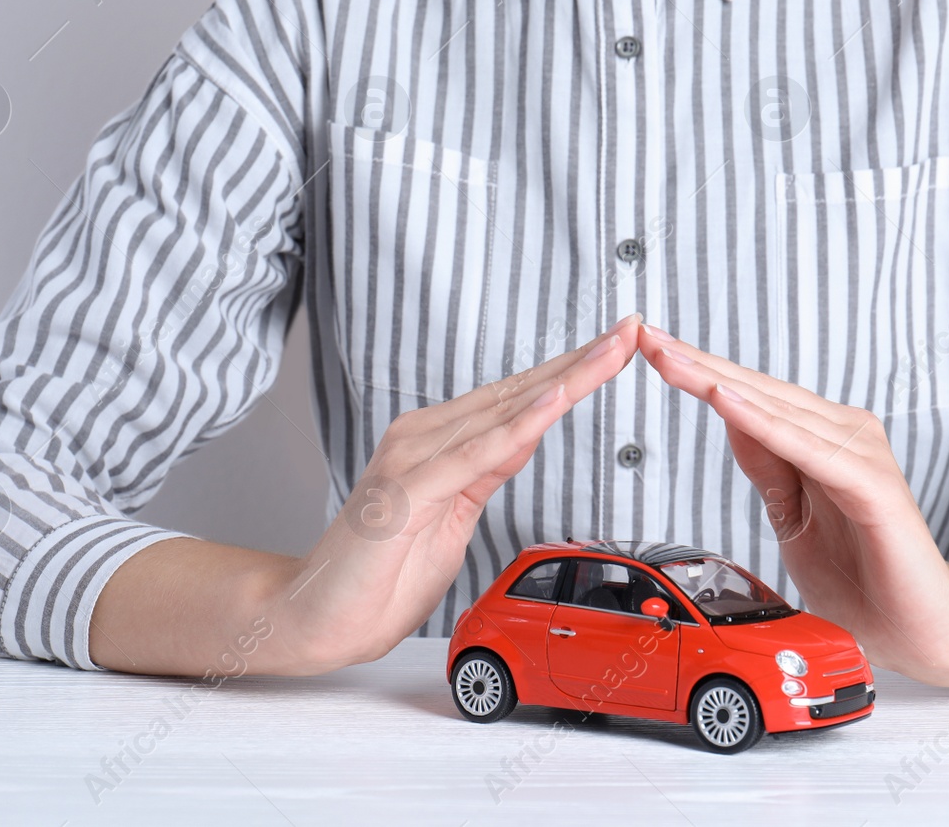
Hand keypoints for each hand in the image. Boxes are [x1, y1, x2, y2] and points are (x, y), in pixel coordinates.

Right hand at [276, 314, 641, 671]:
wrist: (317, 617)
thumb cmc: (379, 576)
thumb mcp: (452, 519)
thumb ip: (483, 476)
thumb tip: (520, 444)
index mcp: (436, 442)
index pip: (516, 400)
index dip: (569, 372)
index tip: (616, 348)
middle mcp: (422, 437)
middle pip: (518, 392)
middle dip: (580, 361)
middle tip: (630, 330)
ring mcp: (412, 459)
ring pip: (505, 411)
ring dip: (564, 379)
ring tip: (610, 351)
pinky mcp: (408, 491)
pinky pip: (476, 454)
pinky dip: (520, 426)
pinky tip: (555, 401)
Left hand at [636, 323, 948, 684]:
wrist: (917, 631)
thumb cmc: (862, 578)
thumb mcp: (792, 516)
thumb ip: (768, 466)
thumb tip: (729, 414)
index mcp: (823, 439)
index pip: (750, 396)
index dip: (699, 372)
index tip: (650, 346)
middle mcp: (844, 434)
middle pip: (757, 392)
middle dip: (697, 365)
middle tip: (646, 336)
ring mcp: (862, 455)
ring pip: (777, 411)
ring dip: (720, 383)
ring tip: (672, 360)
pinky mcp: (873, 486)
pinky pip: (808, 449)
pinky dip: (766, 424)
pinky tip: (727, 402)